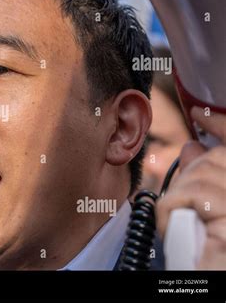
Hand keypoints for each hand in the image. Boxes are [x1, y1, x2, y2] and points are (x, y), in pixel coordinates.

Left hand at [156, 107, 225, 268]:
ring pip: (195, 176)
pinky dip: (170, 211)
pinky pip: (185, 196)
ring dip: (178, 198)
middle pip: (213, 159)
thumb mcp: (209, 206)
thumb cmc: (211, 247)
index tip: (200, 115)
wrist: (212, 275)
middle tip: (185, 202)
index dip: (221, 125)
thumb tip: (190, 146)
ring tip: (183, 222)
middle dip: (189, 175)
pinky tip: (174, 227)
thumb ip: (205, 175)